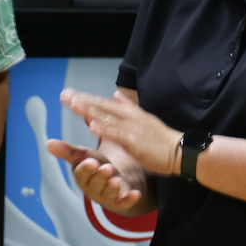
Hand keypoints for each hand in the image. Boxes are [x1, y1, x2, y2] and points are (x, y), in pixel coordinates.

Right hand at [44, 133, 148, 212]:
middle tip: (107, 168)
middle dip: (101, 177)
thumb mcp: (85, 155)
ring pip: (109, 194)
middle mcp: (93, 188)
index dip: (86, 169)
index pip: (82, 173)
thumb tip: (47, 143)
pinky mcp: (121, 202)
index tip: (91, 161)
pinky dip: (129, 200)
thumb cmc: (98, 165)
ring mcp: (107, 196)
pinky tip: (136, 194)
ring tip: (117, 181)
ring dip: (113, 188)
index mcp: (83, 176)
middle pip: (95, 184)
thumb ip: (69, 151)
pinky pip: (124, 203)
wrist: (118, 177)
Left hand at [57, 88, 178, 183]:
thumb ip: (128, 107)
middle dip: (82, 101)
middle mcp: (129, 117)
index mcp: (130, 112)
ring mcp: (131, 128)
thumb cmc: (162, 139)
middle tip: (64, 95)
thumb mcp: (144, 119)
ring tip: (72, 105)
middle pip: (101, 106)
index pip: (104, 102)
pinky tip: (91, 126)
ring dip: (89, 110)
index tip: (69, 94)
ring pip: (106, 117)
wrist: (181, 151)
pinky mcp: (134, 141)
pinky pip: (116, 134)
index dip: (86, 98)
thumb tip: (115, 94)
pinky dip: (104, 129)